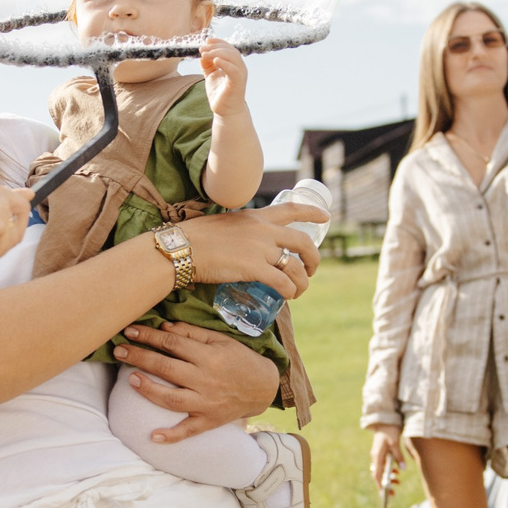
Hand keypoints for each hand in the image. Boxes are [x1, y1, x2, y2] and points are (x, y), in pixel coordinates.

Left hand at [116, 321, 282, 442]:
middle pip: (166, 368)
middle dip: (140, 358)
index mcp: (209, 356)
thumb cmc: (240, 359)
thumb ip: (192, 334)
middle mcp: (205, 380)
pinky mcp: (208, 421)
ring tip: (131, 380)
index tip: (129, 331)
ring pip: (172, 398)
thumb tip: (164, 328)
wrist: (263, 387)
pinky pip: (188, 430)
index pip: (171, 343)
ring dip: (149, 390)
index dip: (148, 336)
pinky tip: (153, 437)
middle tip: (119, 350)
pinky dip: (171, 436)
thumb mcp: (221, 340)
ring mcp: (206, 403)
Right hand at [182, 203, 324, 292]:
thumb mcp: (225, 224)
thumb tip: (245, 244)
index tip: (326, 217)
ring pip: (296, 267)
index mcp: (257, 217)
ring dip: (302, 282)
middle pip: (303, 242)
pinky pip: (283, 282)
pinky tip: (287, 297)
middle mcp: (264, 230)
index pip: (291, 210)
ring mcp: (260, 249)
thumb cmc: (196, 238)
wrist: (182, 247)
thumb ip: (242, 231)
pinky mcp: (254, 268)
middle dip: (314, 258)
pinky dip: (289, 292)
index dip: (312, 212)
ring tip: (297, 291)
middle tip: (311, 270)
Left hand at [199, 36, 248, 114]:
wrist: (226, 112)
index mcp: (234, 64)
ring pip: (233, 57)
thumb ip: (207, 65)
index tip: (207, 40)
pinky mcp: (238, 83)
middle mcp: (239, 68)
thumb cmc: (220, 94)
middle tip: (202, 49)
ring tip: (205, 54)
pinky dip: (225, 63)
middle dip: (215, 47)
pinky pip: (233, 70)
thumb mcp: (211, 76)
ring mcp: (240, 75)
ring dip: (217, 53)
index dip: (218, 42)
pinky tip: (215, 61)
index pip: (229, 48)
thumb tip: (202, 55)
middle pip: (231, 50)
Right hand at [369, 425, 406, 499]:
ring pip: (381, 471)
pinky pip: (384, 466)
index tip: (384, 494)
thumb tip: (402, 469)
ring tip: (398, 483)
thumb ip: (398, 456)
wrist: (385, 421)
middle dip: (385, 484)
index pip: (377, 474)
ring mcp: (378, 456)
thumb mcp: (395, 444)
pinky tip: (396, 472)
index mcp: (377, 456)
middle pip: (378, 475)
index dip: (380, 485)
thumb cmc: (389, 431)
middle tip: (393, 493)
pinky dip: (389, 471)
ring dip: (388, 478)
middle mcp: (376, 457)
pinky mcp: (381, 454)